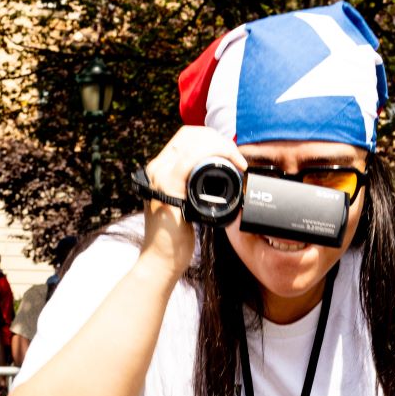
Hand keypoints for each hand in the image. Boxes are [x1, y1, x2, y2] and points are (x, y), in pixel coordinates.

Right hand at [140, 126, 246, 279]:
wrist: (160, 261)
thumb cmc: (173, 240)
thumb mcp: (184, 207)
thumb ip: (191, 192)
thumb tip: (215, 184)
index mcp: (160, 170)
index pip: (185, 138)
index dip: (209, 137)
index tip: (228, 153)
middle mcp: (157, 168)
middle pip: (189, 134)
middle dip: (218, 138)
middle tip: (236, 157)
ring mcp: (161, 176)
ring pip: (193, 140)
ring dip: (221, 144)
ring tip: (237, 161)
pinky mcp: (169, 187)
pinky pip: (192, 158)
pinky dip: (216, 154)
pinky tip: (231, 165)